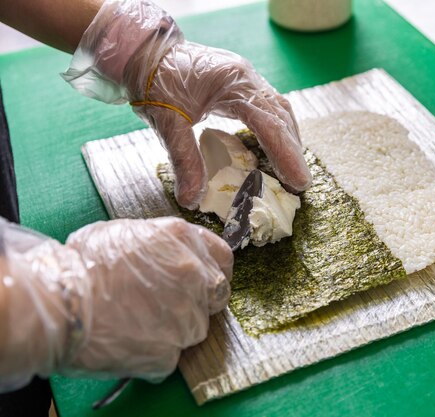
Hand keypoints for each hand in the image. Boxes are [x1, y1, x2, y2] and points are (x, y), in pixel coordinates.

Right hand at [0, 217, 231, 390]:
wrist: (57, 304)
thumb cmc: (81, 264)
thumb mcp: (126, 232)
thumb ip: (161, 243)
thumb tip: (168, 253)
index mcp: (183, 240)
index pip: (223, 257)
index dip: (212, 270)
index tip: (202, 279)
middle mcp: (194, 276)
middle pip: (217, 295)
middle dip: (200, 301)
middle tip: (169, 304)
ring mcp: (186, 317)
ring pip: (195, 329)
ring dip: (175, 328)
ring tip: (139, 323)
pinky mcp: (170, 352)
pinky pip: (172, 356)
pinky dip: (155, 353)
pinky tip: (130, 341)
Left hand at [62, 0, 311, 208]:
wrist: (144, 53)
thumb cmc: (154, 81)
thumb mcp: (166, 123)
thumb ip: (184, 161)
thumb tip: (192, 199)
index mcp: (233, 82)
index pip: (269, 121)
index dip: (286, 153)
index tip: (299, 181)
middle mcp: (246, 77)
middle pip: (281, 116)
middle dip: (293, 151)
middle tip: (301, 184)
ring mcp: (245, 79)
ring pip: (278, 111)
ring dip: (287, 141)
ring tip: (293, 171)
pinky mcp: (240, 85)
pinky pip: (266, 109)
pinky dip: (275, 132)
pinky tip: (274, 150)